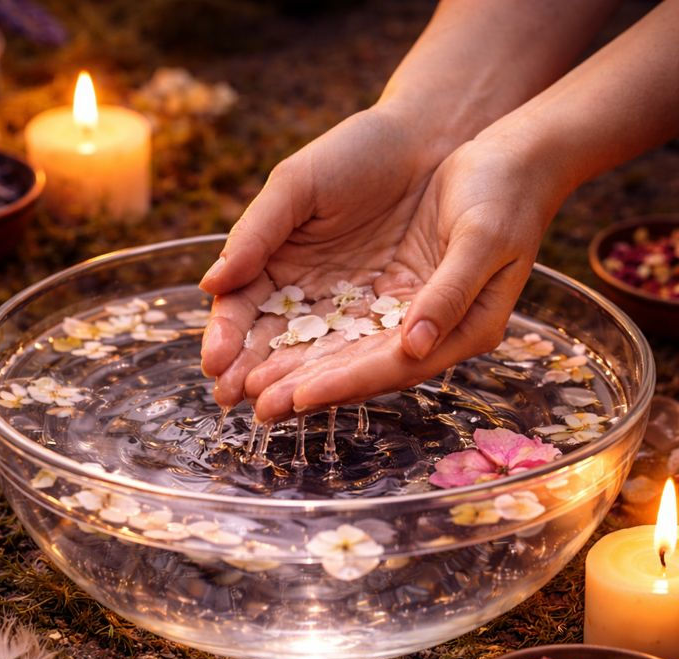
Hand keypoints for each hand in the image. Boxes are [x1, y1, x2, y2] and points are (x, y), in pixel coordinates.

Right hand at [199, 103, 452, 411]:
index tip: (214, 364)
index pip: (240, 310)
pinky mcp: (385, 317)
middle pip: (270, 342)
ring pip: (311, 354)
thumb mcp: (298, 186)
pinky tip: (320, 392)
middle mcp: (303, 294)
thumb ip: (256, 234)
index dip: (226, 338)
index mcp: (271, 263)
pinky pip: (361, 349)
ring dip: (288, 382)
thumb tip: (210, 285)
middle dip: (250, 372)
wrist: (425, 145)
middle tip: (231, 400)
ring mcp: (343, 309)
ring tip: (268, 407)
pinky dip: (341, 371)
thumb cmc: (355, 154)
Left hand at [222, 131, 565, 421]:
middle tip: (256, 406)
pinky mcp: (386, 292)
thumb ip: (449, 293)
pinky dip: (304, 334)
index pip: (394, 365)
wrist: (506, 158)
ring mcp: (405, 314)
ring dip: (297, 368)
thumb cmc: (504, 192)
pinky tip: (268, 345)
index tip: (298, 397)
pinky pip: (339, 320)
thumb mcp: (483, 237)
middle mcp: (430, 332)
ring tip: (247, 387)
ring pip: (343, 350)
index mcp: (464, 328)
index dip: (345, 382)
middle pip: (360, 368)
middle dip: (307, 387)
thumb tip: (414, 346)